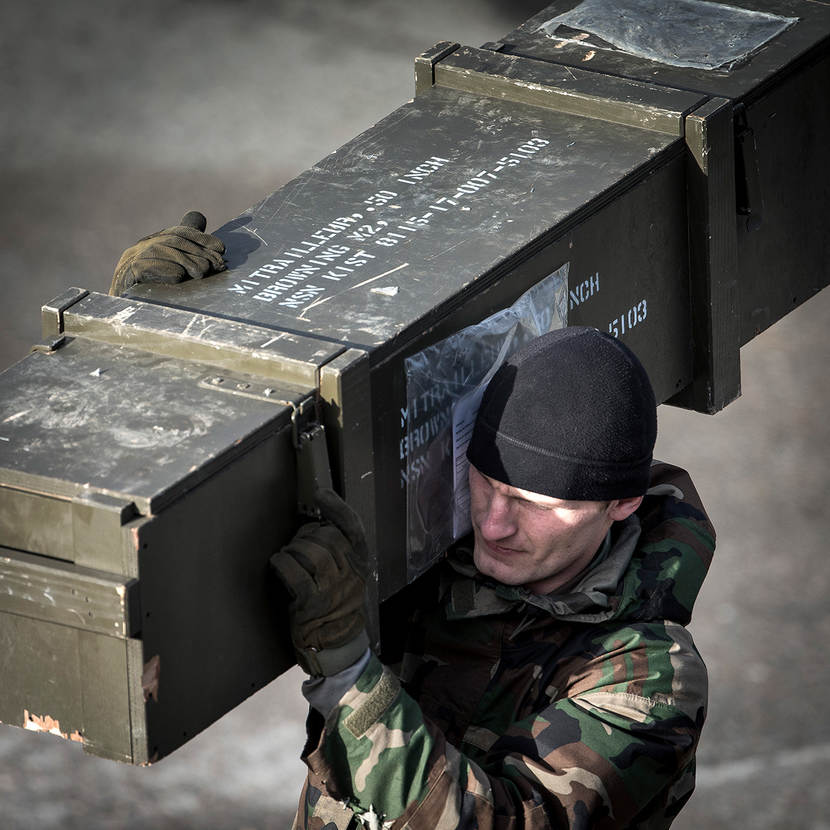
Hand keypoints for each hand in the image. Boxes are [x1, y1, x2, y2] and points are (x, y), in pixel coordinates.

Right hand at [109, 211, 225, 295]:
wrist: (124, 313)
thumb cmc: (153, 297)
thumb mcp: (173, 275)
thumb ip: (188, 261)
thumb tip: (215, 255)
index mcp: (152, 244)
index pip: (180, 233)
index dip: (202, 239)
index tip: (221, 248)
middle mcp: (142, 247)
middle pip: (175, 240)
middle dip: (201, 252)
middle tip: (219, 265)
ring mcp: (133, 258)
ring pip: (165, 249)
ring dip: (188, 261)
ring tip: (202, 273)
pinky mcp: (129, 271)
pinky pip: (149, 266)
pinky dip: (167, 270)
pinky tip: (179, 278)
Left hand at [271, 489, 369, 675]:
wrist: (338, 647)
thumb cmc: (337, 606)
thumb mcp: (347, 576)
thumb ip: (338, 553)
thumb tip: (313, 526)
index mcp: (360, 563)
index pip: (353, 527)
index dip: (336, 507)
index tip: (320, 493)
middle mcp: (350, 573)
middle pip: (326, 537)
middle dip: (305, 535)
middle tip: (295, 543)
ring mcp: (333, 588)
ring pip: (311, 552)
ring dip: (293, 549)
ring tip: (286, 555)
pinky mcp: (312, 603)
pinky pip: (294, 574)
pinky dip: (282, 563)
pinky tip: (277, 563)